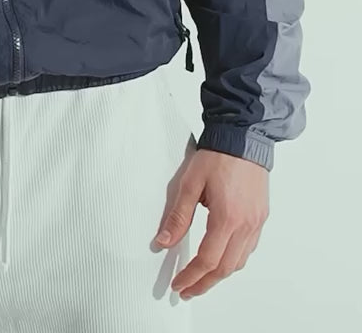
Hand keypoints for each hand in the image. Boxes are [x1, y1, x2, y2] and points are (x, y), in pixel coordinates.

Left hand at [154, 147, 268, 298]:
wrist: (244, 136)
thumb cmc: (218, 155)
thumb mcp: (190, 183)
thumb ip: (178, 216)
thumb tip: (164, 241)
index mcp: (227, 218)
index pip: (207, 260)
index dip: (191, 276)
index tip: (179, 284)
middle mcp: (246, 225)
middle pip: (225, 268)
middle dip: (204, 284)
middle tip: (188, 289)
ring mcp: (256, 222)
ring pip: (239, 262)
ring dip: (220, 275)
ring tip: (202, 278)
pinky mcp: (261, 216)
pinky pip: (249, 248)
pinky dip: (234, 260)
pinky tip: (222, 257)